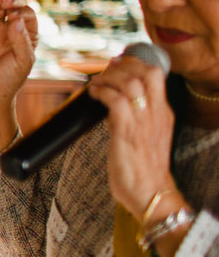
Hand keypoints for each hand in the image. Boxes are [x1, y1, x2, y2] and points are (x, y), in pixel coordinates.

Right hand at [0, 0, 38, 162]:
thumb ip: (20, 39)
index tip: (16, 20)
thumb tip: (15, 20)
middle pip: (13, 8)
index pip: (28, 16)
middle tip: (7, 4)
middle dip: (11, 3)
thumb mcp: (23, 60)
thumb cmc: (10, 78)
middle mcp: (11, 30)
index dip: (23, 12)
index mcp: (27, 36)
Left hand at [87, 53, 176, 217]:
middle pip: (146, 72)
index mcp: (163, 113)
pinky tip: (93, 94)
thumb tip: (111, 102)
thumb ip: (133, 118)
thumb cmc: (143, 168)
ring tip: (96, 84)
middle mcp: (156, 113)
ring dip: (108, 78)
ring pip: (130, 83)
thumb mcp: (145, 136)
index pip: (155, 74)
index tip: (117, 63)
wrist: (151, 193)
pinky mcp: (127, 133)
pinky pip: (115, 101)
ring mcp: (143, 122)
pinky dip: (101, 92)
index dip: (134, 63)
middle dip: (121, 65)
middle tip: (104, 71)